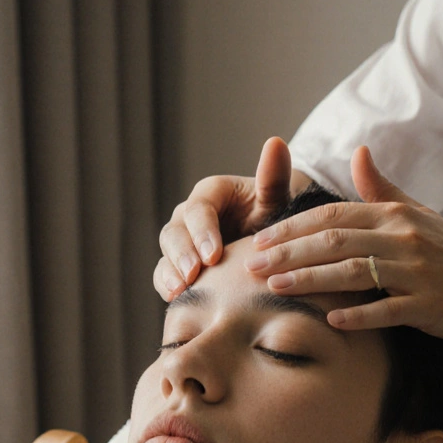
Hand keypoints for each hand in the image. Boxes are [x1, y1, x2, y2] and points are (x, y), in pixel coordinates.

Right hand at [155, 137, 296, 300]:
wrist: (272, 242)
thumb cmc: (276, 216)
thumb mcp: (277, 199)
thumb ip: (273, 176)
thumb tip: (275, 142)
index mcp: (211, 195)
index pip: (199, 209)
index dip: (202, 231)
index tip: (213, 254)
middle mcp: (191, 216)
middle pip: (174, 231)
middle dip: (182, 253)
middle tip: (194, 274)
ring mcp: (183, 242)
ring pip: (167, 253)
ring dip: (171, 271)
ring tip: (181, 290)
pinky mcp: (181, 265)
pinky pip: (165, 274)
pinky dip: (167, 286)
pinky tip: (177, 300)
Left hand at [247, 146, 442, 342]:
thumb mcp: (420, 215)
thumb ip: (382, 189)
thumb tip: (358, 152)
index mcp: (395, 216)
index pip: (334, 215)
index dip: (294, 227)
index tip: (260, 239)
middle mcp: (404, 238)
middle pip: (336, 241)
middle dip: (290, 252)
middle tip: (252, 264)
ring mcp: (417, 272)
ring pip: (355, 272)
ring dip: (312, 279)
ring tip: (276, 287)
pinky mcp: (429, 305)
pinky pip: (388, 309)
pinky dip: (359, 314)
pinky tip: (330, 319)